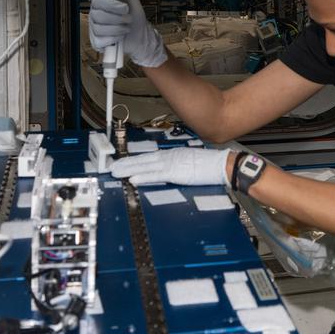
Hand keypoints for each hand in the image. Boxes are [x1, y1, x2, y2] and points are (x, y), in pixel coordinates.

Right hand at [87, 0, 167, 67]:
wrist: (140, 36)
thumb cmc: (135, 16)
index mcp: (101, 3)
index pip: (98, 1)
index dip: (112, 5)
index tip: (126, 8)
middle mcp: (95, 15)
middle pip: (99, 16)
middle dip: (118, 19)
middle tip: (129, 19)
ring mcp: (94, 29)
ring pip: (100, 29)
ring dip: (118, 29)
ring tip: (126, 28)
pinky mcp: (97, 42)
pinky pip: (101, 41)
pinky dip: (114, 40)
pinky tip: (120, 38)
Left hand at [109, 147, 229, 186]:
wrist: (223, 165)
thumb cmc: (210, 166)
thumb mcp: (190, 164)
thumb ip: (177, 167)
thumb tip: (167, 171)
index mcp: (173, 155)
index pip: (149, 157)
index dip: (134, 160)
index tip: (123, 162)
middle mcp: (170, 157)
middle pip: (143, 160)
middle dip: (126, 163)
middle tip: (111, 167)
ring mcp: (172, 164)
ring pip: (146, 166)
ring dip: (129, 168)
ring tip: (116, 172)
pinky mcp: (176, 173)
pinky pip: (156, 175)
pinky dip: (143, 176)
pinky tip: (133, 178)